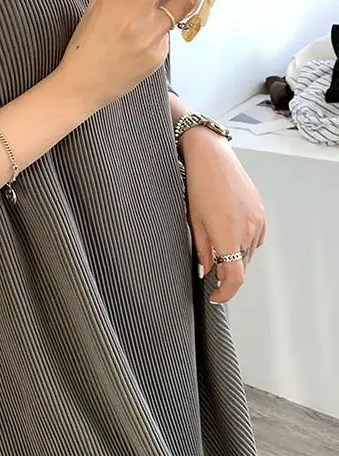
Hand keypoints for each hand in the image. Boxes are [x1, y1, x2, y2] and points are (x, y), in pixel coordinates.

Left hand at [181, 128, 266, 303]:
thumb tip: (207, 270)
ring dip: (235, 257)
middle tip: (210, 272)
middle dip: (227, 273)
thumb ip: (203, 250)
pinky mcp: (261, 213)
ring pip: (249, 253)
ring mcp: (257, 221)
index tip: (215, 296)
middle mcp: (248, 231)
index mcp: (229, 236)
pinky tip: (229, 233)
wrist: (212, 159)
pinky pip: (255, 237)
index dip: (226, 292)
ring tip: (217, 247)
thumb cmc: (198, 186)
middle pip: (242, 266)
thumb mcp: (194, 222)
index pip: (234, 277)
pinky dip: (243, 243)